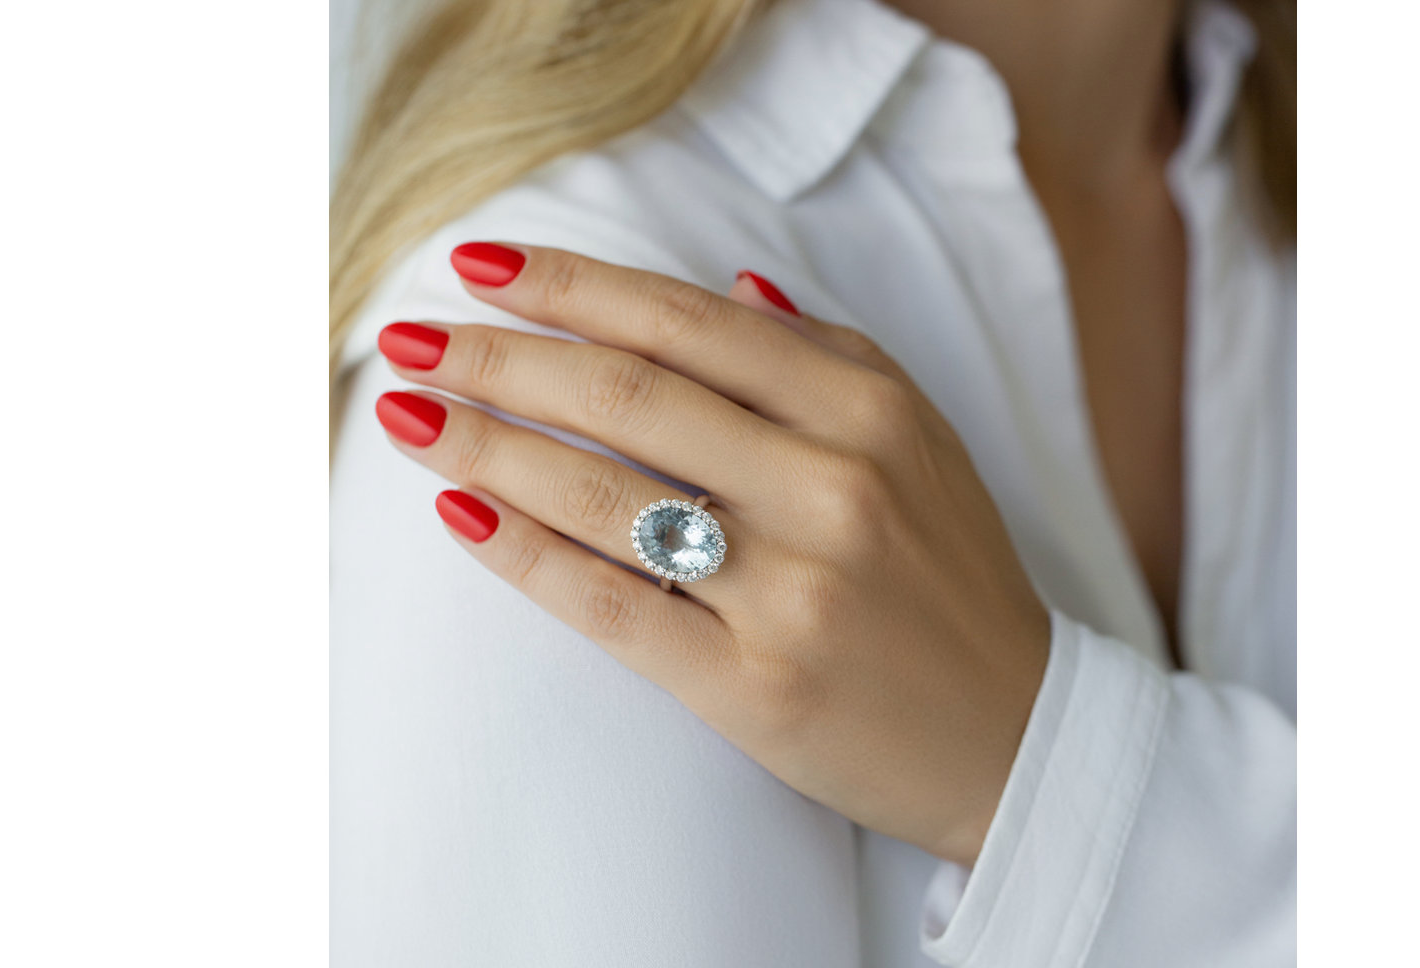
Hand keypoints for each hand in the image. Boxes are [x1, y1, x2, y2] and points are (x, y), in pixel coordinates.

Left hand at [372, 242, 1048, 864]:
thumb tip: (721, 288)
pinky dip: (523, 554)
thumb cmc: (951, 576)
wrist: (1014, 734)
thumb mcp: (919, 439)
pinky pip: (611, 606)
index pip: (684, 323)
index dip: (569, 286)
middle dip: (498, 358)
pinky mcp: (754, 684)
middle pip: (624, 395)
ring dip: (484, 445)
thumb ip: (824, 355)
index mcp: (866, 410)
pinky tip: (458, 514)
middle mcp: (830, 486)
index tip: (479, 266)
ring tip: (405, 416)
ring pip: (603, 495)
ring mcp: (792, 589)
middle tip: (408, 340)